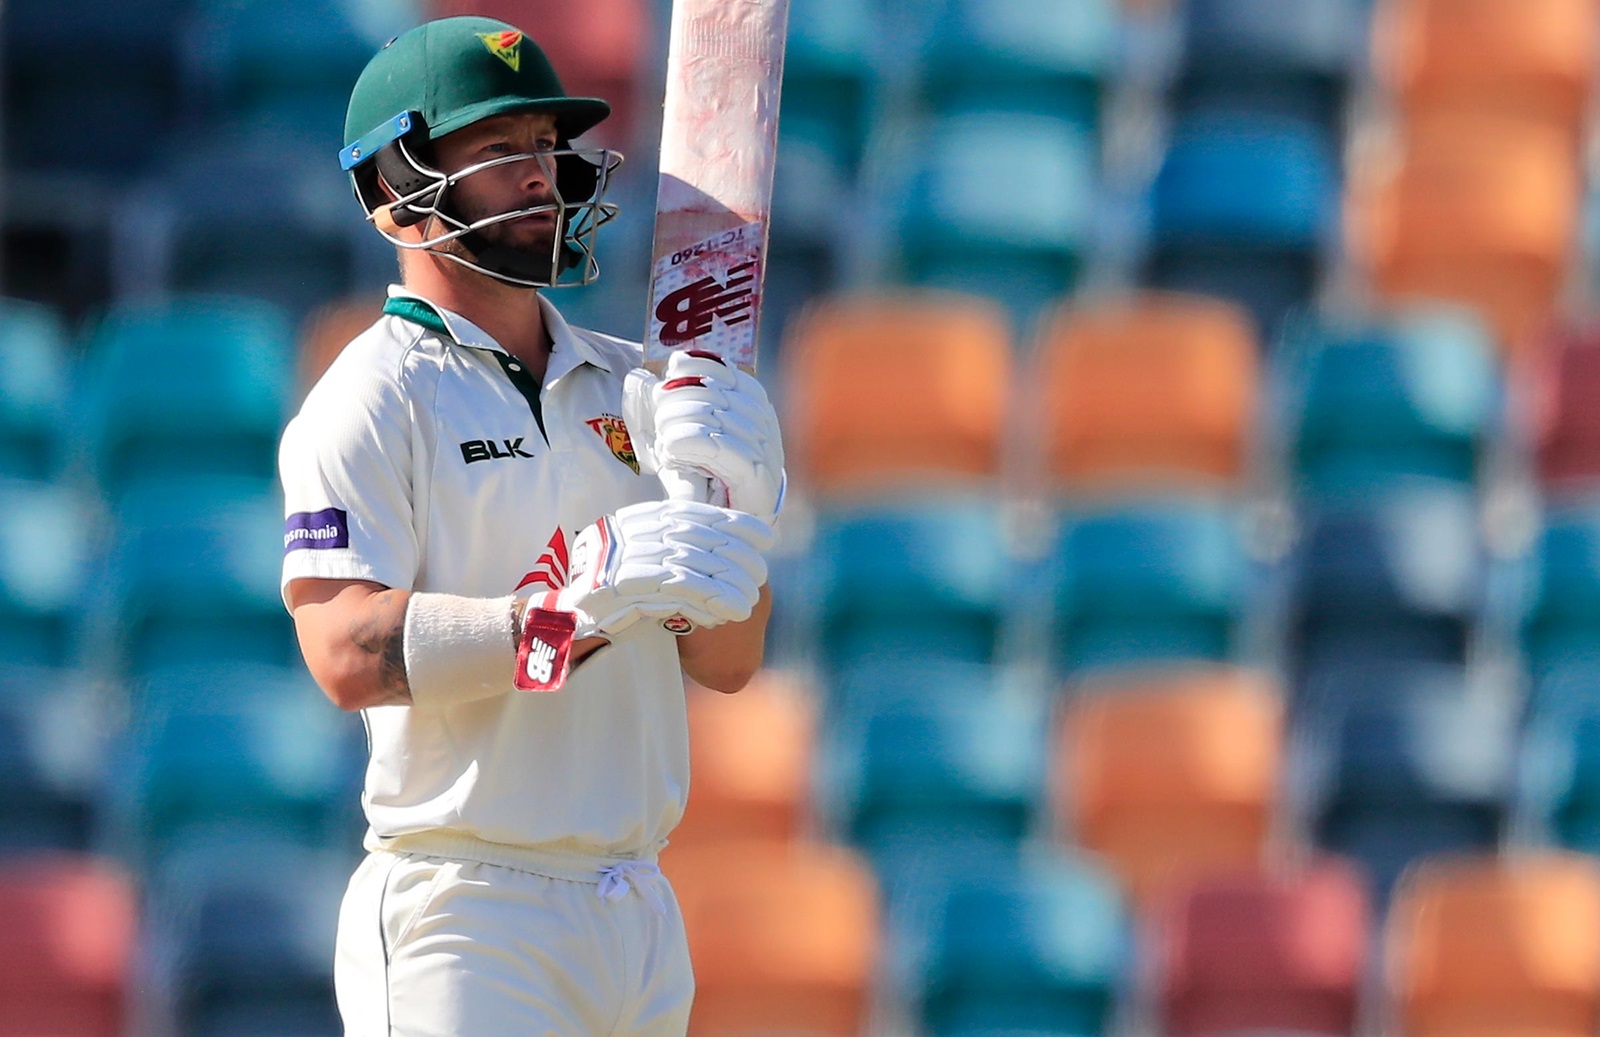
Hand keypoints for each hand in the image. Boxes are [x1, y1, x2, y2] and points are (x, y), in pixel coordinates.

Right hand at [514, 499, 773, 691]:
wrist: (566, 626)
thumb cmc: (613, 600)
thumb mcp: (645, 565)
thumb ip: (675, 551)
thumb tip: (729, 543)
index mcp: (632, 521)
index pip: (690, 514)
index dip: (730, 523)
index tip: (764, 534)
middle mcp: (625, 534)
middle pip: (692, 539)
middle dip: (734, 555)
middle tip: (761, 573)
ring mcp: (620, 559)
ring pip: (688, 565)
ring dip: (725, 583)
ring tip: (750, 599)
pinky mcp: (621, 589)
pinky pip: (675, 591)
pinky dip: (707, 600)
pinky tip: (730, 611)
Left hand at [623, 351, 786, 526]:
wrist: (716, 534)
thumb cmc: (696, 481)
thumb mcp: (675, 435)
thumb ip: (660, 405)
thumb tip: (639, 377)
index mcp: (752, 405)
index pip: (725, 371)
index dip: (694, 367)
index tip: (670, 378)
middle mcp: (764, 424)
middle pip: (715, 392)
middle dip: (677, 402)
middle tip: (660, 427)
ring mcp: (766, 451)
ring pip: (714, 417)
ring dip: (677, 427)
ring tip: (665, 446)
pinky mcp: (758, 479)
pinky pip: (722, 447)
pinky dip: (689, 442)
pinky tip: (672, 449)